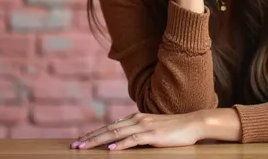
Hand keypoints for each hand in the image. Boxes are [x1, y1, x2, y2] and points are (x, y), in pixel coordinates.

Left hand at [71, 112, 205, 150]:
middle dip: (89, 138)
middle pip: (108, 129)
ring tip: (84, 147)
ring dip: (98, 140)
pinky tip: (111, 148)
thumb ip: (137, 131)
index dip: (93, 134)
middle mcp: (137, 119)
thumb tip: (122, 138)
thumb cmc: (174, 129)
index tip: (80, 141)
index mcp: (136, 118)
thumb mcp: (152, 129)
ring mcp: (144, 126)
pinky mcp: (152, 134)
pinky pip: (133, 139)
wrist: (193, 123)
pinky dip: (120, 144)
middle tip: (74, 145)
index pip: (109, 126)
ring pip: (115, 133)